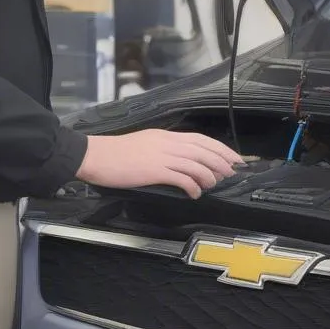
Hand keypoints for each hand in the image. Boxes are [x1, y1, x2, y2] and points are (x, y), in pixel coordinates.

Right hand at [75, 129, 244, 198]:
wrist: (97, 155)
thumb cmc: (117, 153)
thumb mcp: (145, 144)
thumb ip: (163, 148)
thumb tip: (181, 160)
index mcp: (165, 135)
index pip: (200, 139)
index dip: (219, 148)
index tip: (232, 157)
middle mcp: (167, 143)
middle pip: (203, 149)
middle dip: (221, 161)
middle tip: (232, 172)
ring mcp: (161, 156)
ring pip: (196, 163)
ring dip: (209, 175)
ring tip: (214, 183)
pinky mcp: (154, 170)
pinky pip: (181, 177)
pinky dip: (193, 185)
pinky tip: (196, 193)